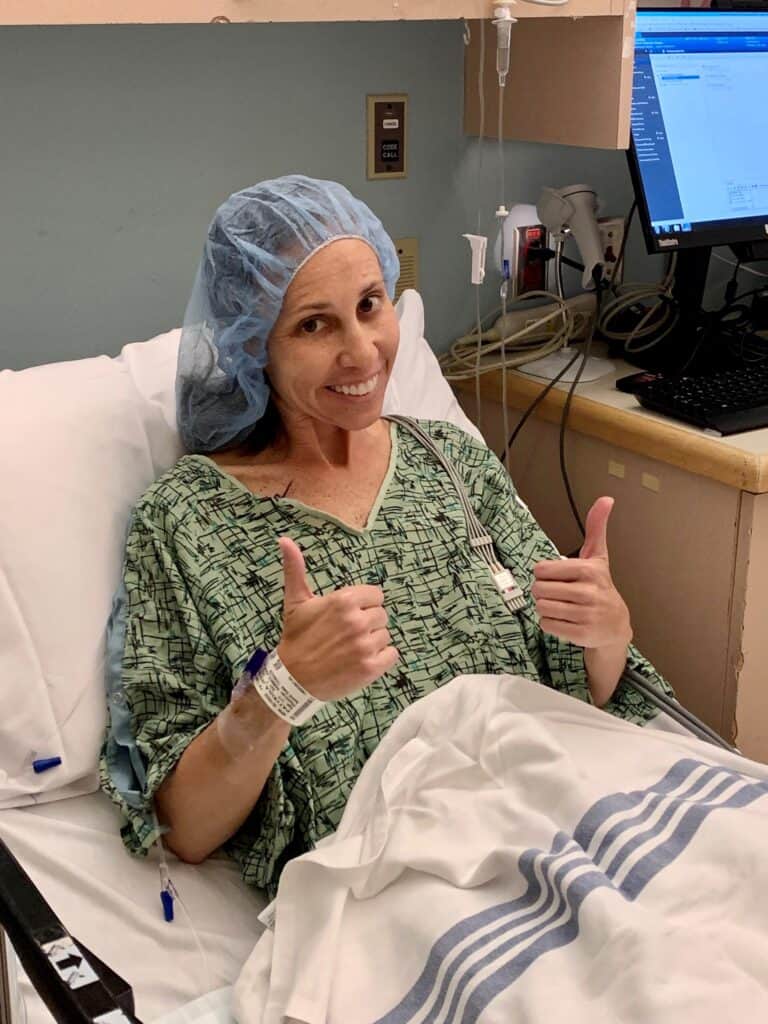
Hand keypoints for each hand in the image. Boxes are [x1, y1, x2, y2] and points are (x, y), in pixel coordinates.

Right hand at [276, 537, 398, 701]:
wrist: (292, 679)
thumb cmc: (296, 638)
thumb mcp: (295, 602)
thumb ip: (295, 569)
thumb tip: (284, 539)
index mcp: (343, 600)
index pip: (376, 595)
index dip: (363, 605)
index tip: (347, 616)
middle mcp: (357, 621)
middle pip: (382, 615)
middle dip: (367, 624)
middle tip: (347, 635)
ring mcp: (365, 645)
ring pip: (386, 635)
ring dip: (373, 642)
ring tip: (351, 649)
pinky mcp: (371, 667)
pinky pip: (392, 654)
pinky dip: (381, 659)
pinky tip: (361, 661)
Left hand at [531, 496, 632, 650]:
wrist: (616, 625)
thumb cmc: (600, 587)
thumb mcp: (598, 557)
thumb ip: (596, 527)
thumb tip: (606, 499)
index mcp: (588, 570)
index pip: (541, 570)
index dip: (545, 575)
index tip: (560, 578)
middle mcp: (589, 592)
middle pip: (539, 590)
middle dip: (544, 593)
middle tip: (561, 594)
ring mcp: (586, 615)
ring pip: (541, 608)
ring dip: (547, 608)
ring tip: (563, 607)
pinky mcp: (581, 634)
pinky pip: (546, 625)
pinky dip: (551, 624)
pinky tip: (566, 621)